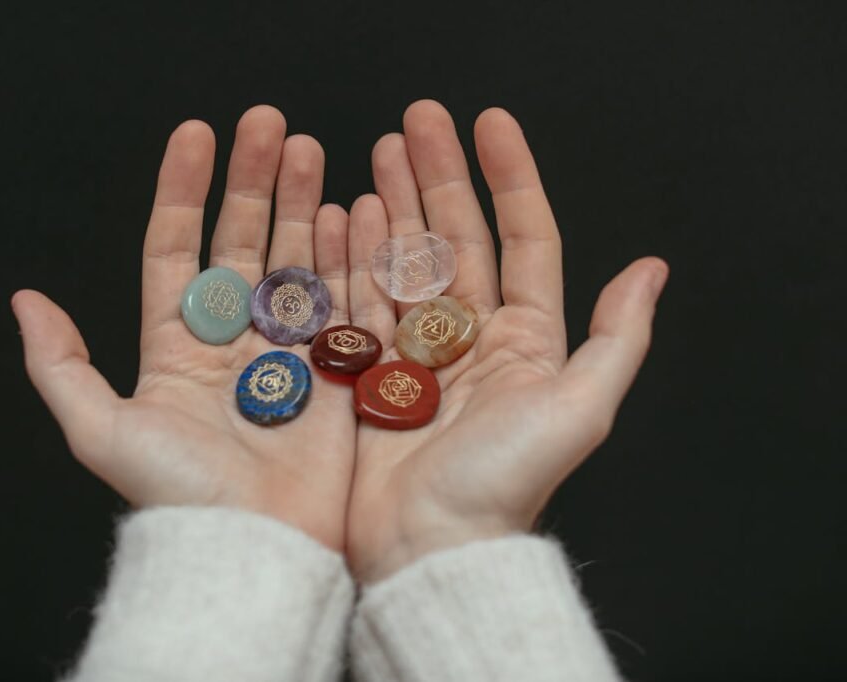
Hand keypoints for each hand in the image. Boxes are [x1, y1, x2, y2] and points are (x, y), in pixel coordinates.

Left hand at [12, 106, 356, 549]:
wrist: (256, 549)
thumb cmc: (179, 495)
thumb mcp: (100, 429)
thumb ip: (62, 363)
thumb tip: (25, 301)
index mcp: (175, 347)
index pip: (177, 248)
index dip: (184, 190)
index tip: (198, 135)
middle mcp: (232, 341)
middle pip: (243, 244)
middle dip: (254, 183)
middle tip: (269, 127)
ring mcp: (288, 353)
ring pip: (294, 262)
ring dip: (303, 205)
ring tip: (310, 151)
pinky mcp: (336, 372)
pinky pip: (342, 302)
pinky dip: (348, 255)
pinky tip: (351, 211)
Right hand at [345, 100, 668, 581]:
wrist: (429, 547)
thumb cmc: (503, 484)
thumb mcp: (578, 409)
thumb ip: (616, 338)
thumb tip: (652, 271)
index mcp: (526, 339)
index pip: (522, 239)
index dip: (508, 177)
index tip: (487, 124)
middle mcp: (471, 339)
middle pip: (456, 239)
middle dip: (436, 178)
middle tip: (415, 121)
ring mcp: (415, 354)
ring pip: (405, 263)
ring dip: (392, 207)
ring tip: (376, 156)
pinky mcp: (369, 374)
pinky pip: (360, 303)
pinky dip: (350, 259)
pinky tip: (342, 217)